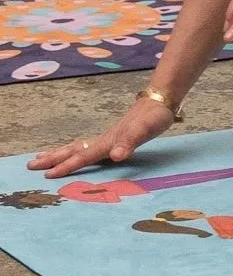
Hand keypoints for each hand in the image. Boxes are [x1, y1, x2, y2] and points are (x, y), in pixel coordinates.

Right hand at [27, 95, 173, 178]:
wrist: (160, 100)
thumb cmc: (153, 117)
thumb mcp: (145, 131)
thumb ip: (130, 143)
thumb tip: (116, 157)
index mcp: (108, 141)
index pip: (83, 156)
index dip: (67, 166)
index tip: (48, 175)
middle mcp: (104, 139)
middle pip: (73, 149)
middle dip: (52, 158)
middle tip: (30, 166)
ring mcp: (107, 137)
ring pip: (77, 146)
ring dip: (59, 153)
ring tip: (41, 158)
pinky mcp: (113, 136)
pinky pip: (86, 146)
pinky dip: (73, 151)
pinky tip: (72, 152)